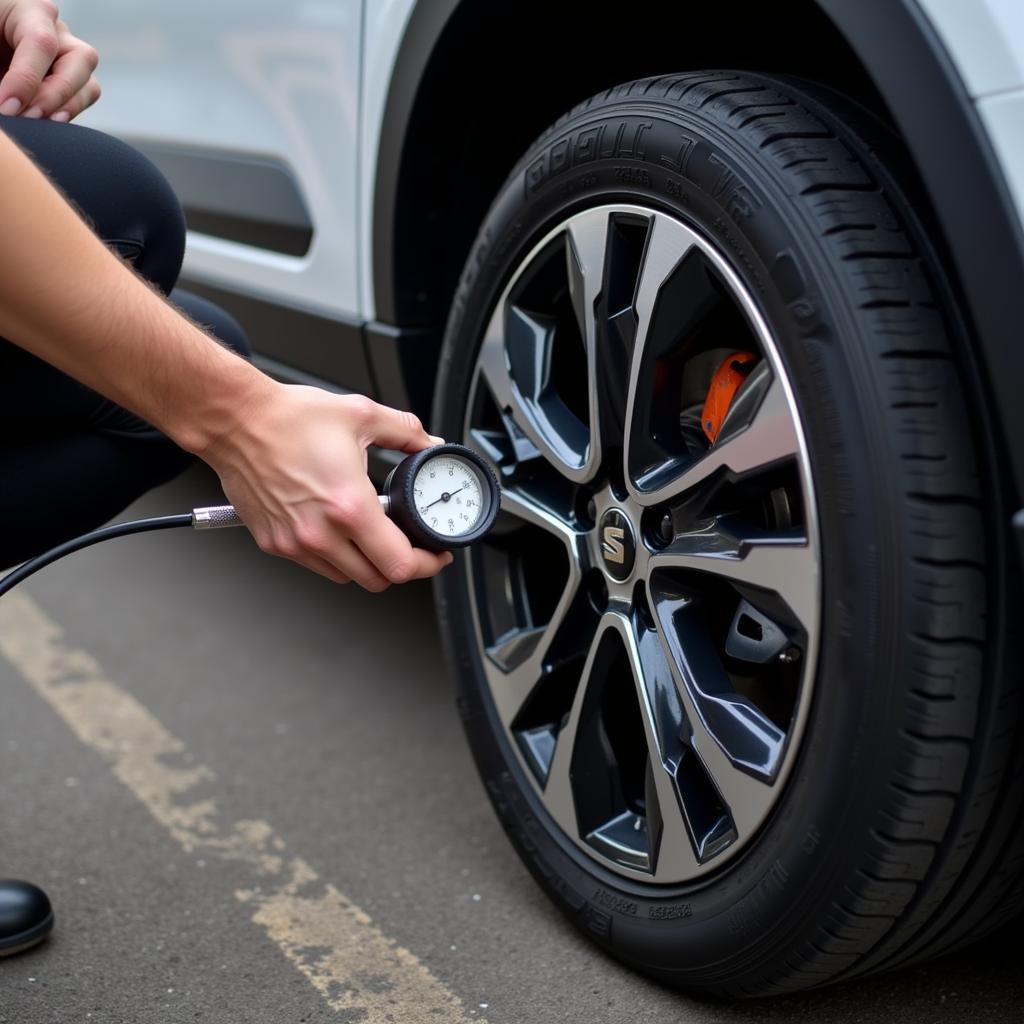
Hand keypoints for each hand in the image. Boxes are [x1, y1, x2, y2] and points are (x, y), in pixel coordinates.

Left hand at [0, 1, 99, 121]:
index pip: (41, 42)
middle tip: (25, 117)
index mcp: (26, 8)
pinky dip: (66, 115)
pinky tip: (41, 127)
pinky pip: (83, 100)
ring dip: (66, 108)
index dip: (25, 78)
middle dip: (54, 94)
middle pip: (81, 60)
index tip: (5, 107)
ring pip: (88, 84)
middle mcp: (55, 30)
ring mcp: (67, 58)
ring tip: (35, 126)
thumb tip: (1, 102)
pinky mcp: (69, 83)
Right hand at [202, 382, 453, 590]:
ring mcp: (295, 543)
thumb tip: (427, 443)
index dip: (426, 564)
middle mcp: (320, 533)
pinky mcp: (274, 544)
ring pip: (346, 577)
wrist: (235, 421)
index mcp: (348, 506)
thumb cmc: (286, 419)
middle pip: (377, 580)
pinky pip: (315, 565)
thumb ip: (405, 432)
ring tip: (370, 534)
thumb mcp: (360, 415)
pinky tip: (336, 528)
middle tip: (409, 546)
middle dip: (400, 566)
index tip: (435, 555)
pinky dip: (334, 556)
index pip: (399, 564)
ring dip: (366, 563)